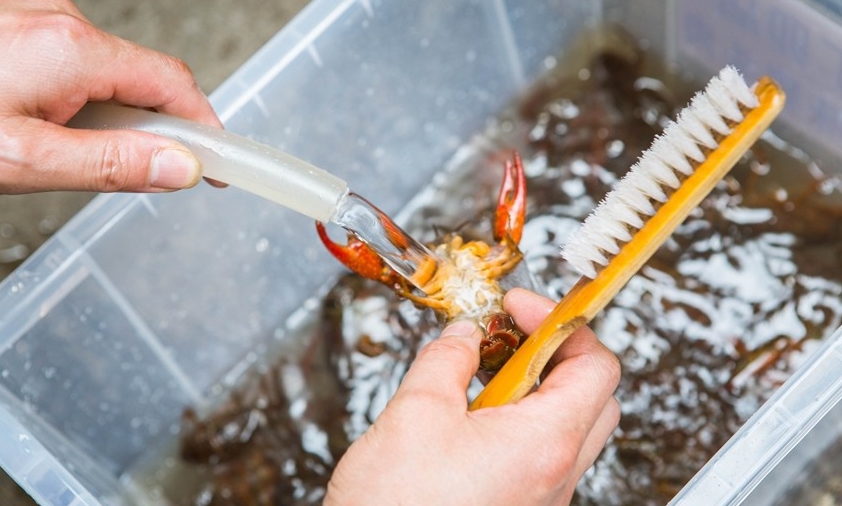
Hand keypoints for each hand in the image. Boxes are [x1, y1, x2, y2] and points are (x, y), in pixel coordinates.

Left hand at [0, 0, 221, 193]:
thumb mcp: (27, 160)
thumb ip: (109, 165)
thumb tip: (179, 167)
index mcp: (72, 50)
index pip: (172, 84)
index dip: (203, 127)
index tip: (217, 164)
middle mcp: (60, 22)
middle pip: (143, 79)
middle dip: (148, 128)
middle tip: (134, 172)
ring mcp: (40, 20)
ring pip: (108, 74)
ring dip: (107, 115)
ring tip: (62, 147)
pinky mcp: (24, 29)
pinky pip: (76, 64)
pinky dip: (78, 98)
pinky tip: (44, 121)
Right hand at [325, 288, 620, 505]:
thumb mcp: (416, 413)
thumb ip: (447, 359)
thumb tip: (463, 334)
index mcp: (543, 443)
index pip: (596, 364)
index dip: (560, 322)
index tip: (518, 309)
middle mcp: (556, 474)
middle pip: (593, 394)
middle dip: (554, 353)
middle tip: (509, 335)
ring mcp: (543, 497)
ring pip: (569, 426)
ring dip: (534, 388)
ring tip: (482, 373)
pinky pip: (541, 455)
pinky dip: (519, 422)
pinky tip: (473, 416)